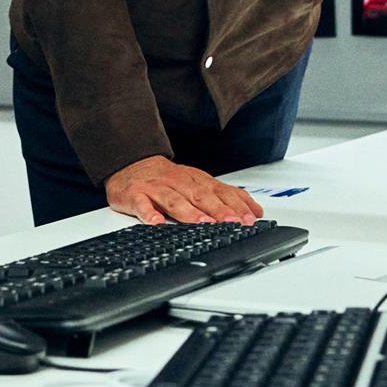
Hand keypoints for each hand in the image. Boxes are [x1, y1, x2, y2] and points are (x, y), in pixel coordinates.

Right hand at [104, 156, 262, 224]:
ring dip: (188, 212)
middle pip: (200, 195)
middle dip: (218, 209)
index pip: (220, 191)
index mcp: (196, 179)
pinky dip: (149, 213)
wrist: (130, 163)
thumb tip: (256, 211)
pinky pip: (142, 204)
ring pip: (174, 199)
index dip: (235, 205)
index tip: (249, 219)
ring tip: (201, 223)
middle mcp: (178, 182)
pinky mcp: (135, 194)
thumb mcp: (199, 182)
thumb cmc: (167, 177)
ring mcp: (156, 187)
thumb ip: (227, 195)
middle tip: (231, 222)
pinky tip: (156, 222)